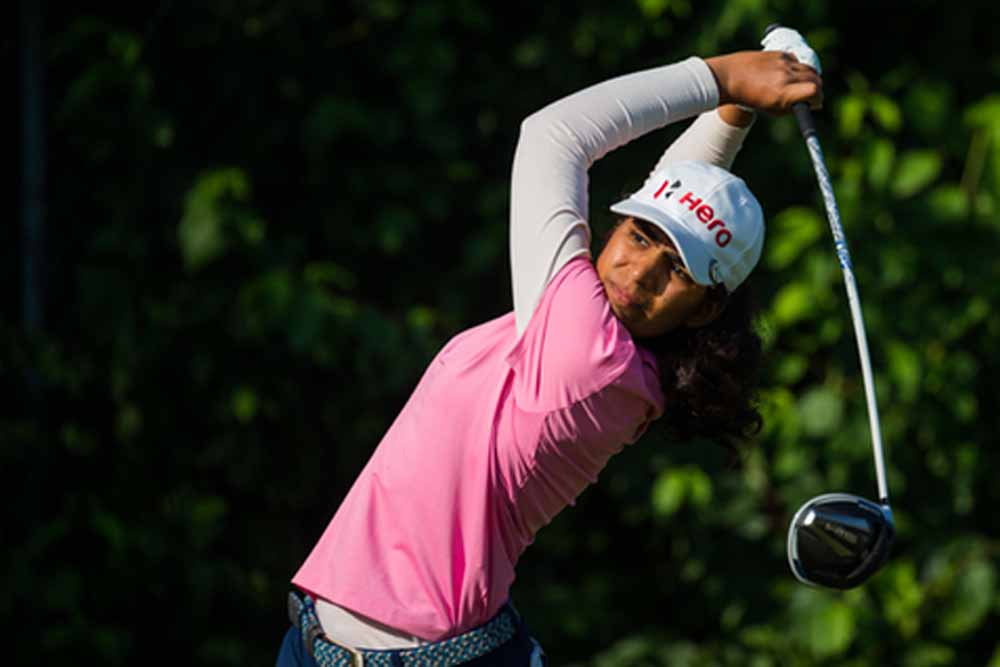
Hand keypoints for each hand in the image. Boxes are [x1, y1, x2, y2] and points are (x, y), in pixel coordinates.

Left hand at [704, 50, 822, 113]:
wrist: (728, 78)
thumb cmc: (749, 98)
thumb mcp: (771, 109)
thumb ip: (792, 106)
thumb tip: (812, 104)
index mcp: (782, 92)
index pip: (815, 91)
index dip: (817, 98)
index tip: (814, 103)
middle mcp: (785, 75)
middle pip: (815, 78)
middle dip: (816, 88)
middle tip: (811, 95)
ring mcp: (782, 62)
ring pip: (808, 68)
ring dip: (809, 77)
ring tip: (800, 85)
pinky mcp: (778, 53)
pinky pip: (797, 60)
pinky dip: (797, 68)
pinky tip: (787, 74)